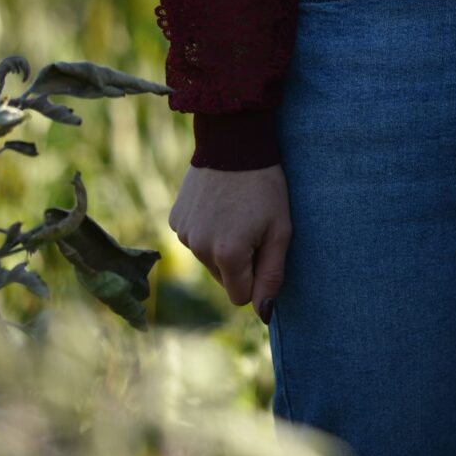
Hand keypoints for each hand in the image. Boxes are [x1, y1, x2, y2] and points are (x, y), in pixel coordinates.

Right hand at [169, 162, 292, 318]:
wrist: (233, 143)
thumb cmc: (265, 187)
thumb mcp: (280, 230)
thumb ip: (273, 274)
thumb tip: (264, 312)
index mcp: (227, 254)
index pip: (240, 296)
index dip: (256, 278)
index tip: (265, 251)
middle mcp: (199, 249)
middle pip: (224, 278)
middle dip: (240, 263)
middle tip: (253, 227)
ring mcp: (184, 234)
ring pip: (208, 259)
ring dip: (223, 245)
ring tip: (237, 212)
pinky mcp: (175, 220)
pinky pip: (195, 239)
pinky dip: (208, 229)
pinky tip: (219, 204)